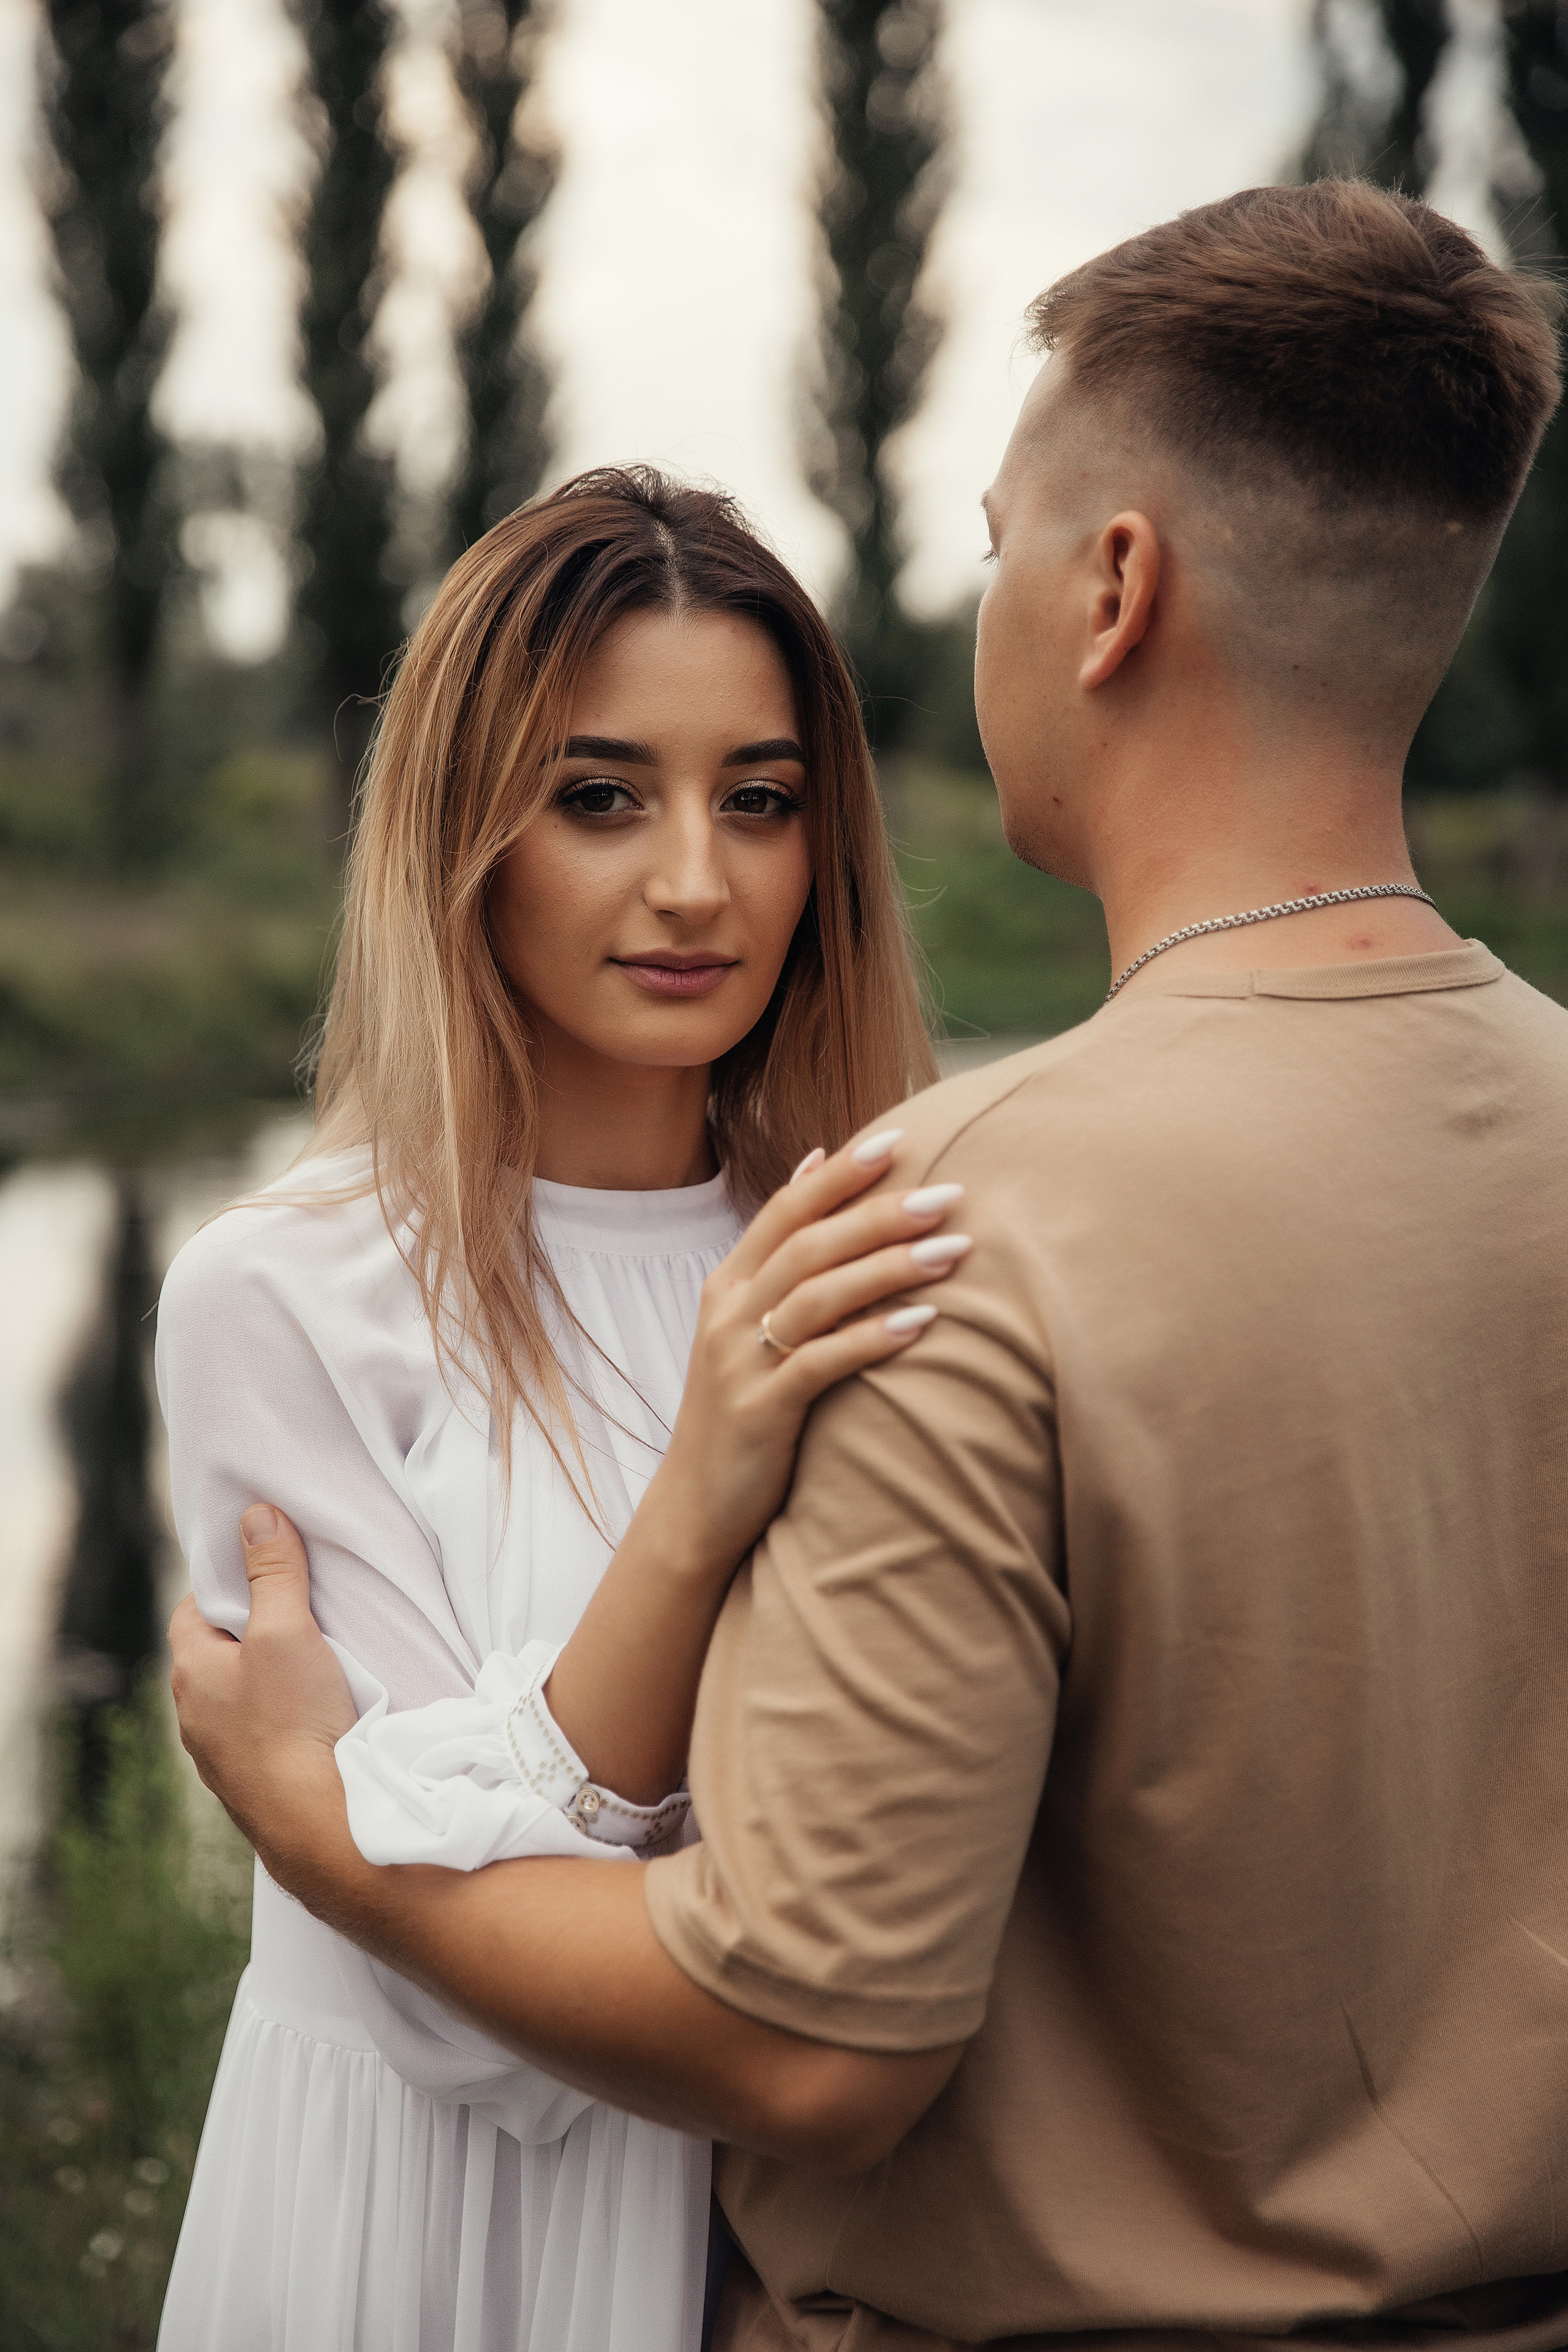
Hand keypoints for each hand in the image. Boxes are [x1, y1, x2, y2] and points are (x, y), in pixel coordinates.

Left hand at [169, 1505, 357, 1864]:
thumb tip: (256, 1517)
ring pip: (239, 1700)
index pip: (193, 1610)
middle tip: (299, 1614)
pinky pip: (262, 1738)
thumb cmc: (293, 1721)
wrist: (316, 1823)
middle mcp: (194, 1718)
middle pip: (217, 1655)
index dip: (227, 1586)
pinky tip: (317, 1721)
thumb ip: (273, 1573)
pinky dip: (284, 1722)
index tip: (265, 1574)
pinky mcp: (254, 1787)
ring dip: (268, 1682)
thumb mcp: (286, 1630)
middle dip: (252, 1632)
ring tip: (314, 1668)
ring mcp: (222, 1759)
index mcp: (190, 1672)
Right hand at [642, 1128, 968, 1585]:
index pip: (786, 1209)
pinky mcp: (760, 1410)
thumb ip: (781, 1251)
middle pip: (810, 1244)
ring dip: (890, 1268)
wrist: (696, 1503)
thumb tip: (814, 1162)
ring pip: (819, 1296)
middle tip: (949, 1194)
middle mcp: (729, 1312)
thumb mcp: (749, 1322)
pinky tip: (923, 1323)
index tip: (898, 1140)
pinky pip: (822, 1363)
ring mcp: (740, 1360)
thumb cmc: (744, 1406)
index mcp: (729, 1283)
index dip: (841, 1174)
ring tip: (954, 1248)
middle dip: (882, 1214)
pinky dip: (873, 1338)